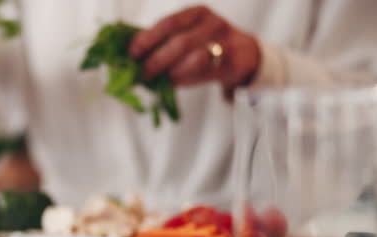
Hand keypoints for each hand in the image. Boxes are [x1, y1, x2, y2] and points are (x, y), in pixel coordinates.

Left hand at [129, 5, 260, 96]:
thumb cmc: (207, 43)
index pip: (169, 23)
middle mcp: (213, 24)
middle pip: (180, 42)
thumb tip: (131, 56)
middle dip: (157, 60)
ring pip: (194, 58)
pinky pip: (205, 73)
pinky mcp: (232, 63)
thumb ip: (163, 40)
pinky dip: (185, 80)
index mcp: (197, 13)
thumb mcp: (189, 33)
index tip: (132, 53)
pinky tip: (174, 83)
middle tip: (142, 73)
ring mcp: (226, 42)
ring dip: (172, 72)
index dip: (148, 38)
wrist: (245, 54)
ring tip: (158, 80)